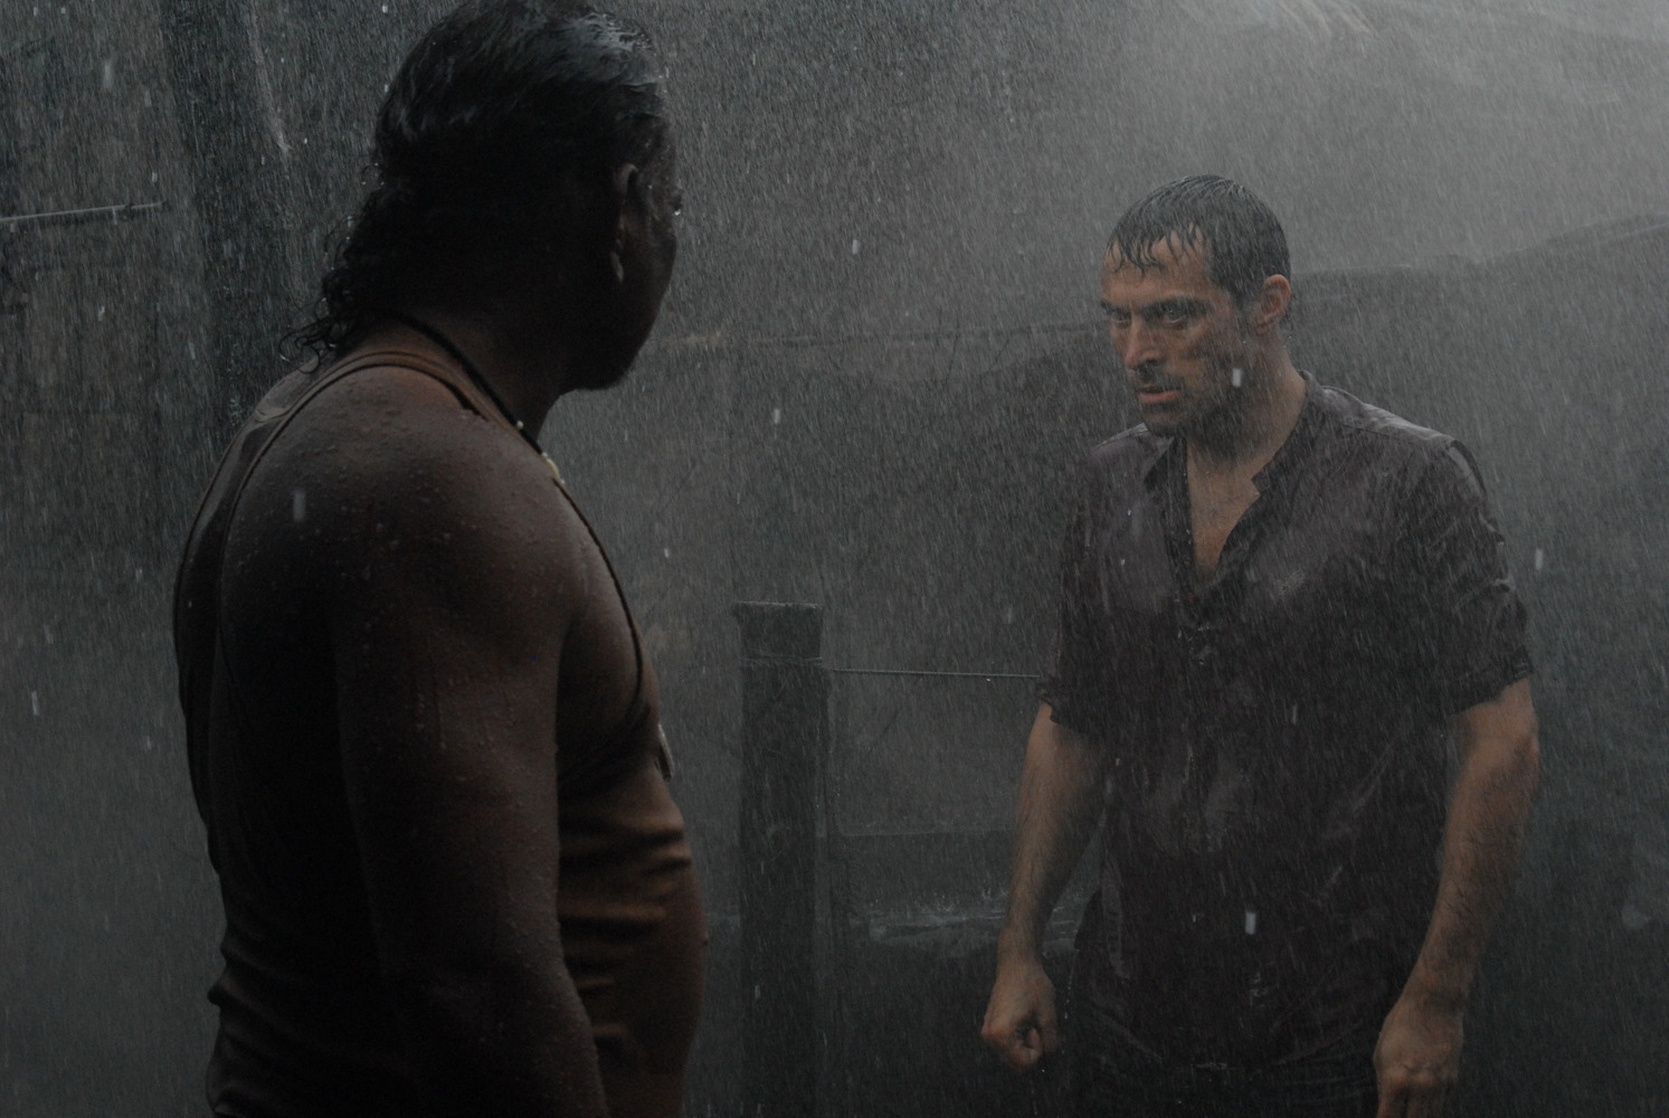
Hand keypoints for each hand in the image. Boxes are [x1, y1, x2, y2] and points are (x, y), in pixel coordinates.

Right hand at [980, 953, 1059, 1073]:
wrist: (1017, 962)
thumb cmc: (1032, 985)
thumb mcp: (1048, 1015)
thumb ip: (1051, 1041)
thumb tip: (1049, 1055)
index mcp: (1001, 1035)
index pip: (1024, 1064)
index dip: (1037, 1051)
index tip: (1037, 1028)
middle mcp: (989, 1037)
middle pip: (1015, 1063)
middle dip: (1029, 1050)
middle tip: (1034, 1025)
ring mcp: (987, 1031)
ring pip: (1011, 1055)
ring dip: (1023, 1045)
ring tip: (1027, 1021)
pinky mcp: (989, 1026)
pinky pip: (1006, 1045)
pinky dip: (1017, 1039)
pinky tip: (1021, 1020)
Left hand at [1373, 992, 1463, 1117]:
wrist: (1434, 1006)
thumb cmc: (1400, 1026)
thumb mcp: (1381, 1054)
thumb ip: (1383, 1084)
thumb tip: (1387, 1107)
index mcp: (1396, 1079)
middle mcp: (1420, 1087)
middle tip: (1396, 1117)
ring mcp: (1439, 1086)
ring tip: (1410, 1112)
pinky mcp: (1453, 1082)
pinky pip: (1442, 1106)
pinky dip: (1432, 1110)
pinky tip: (1423, 1109)